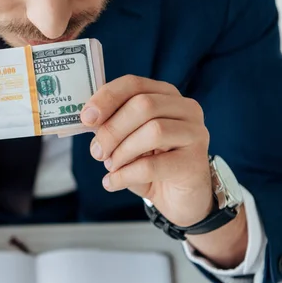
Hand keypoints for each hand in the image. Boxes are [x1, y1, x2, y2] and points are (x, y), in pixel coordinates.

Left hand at [80, 75, 246, 266]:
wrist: (180, 198)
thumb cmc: (151, 166)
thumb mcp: (128, 141)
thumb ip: (112, 126)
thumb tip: (89, 119)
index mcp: (166, 96)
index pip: (134, 84)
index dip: (107, 98)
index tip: (86, 118)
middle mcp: (186, 109)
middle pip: (144, 106)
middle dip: (112, 130)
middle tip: (97, 152)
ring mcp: (195, 134)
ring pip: (153, 131)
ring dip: (122, 152)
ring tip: (110, 167)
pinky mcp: (193, 163)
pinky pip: (153, 166)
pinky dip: (125, 175)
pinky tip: (112, 182)